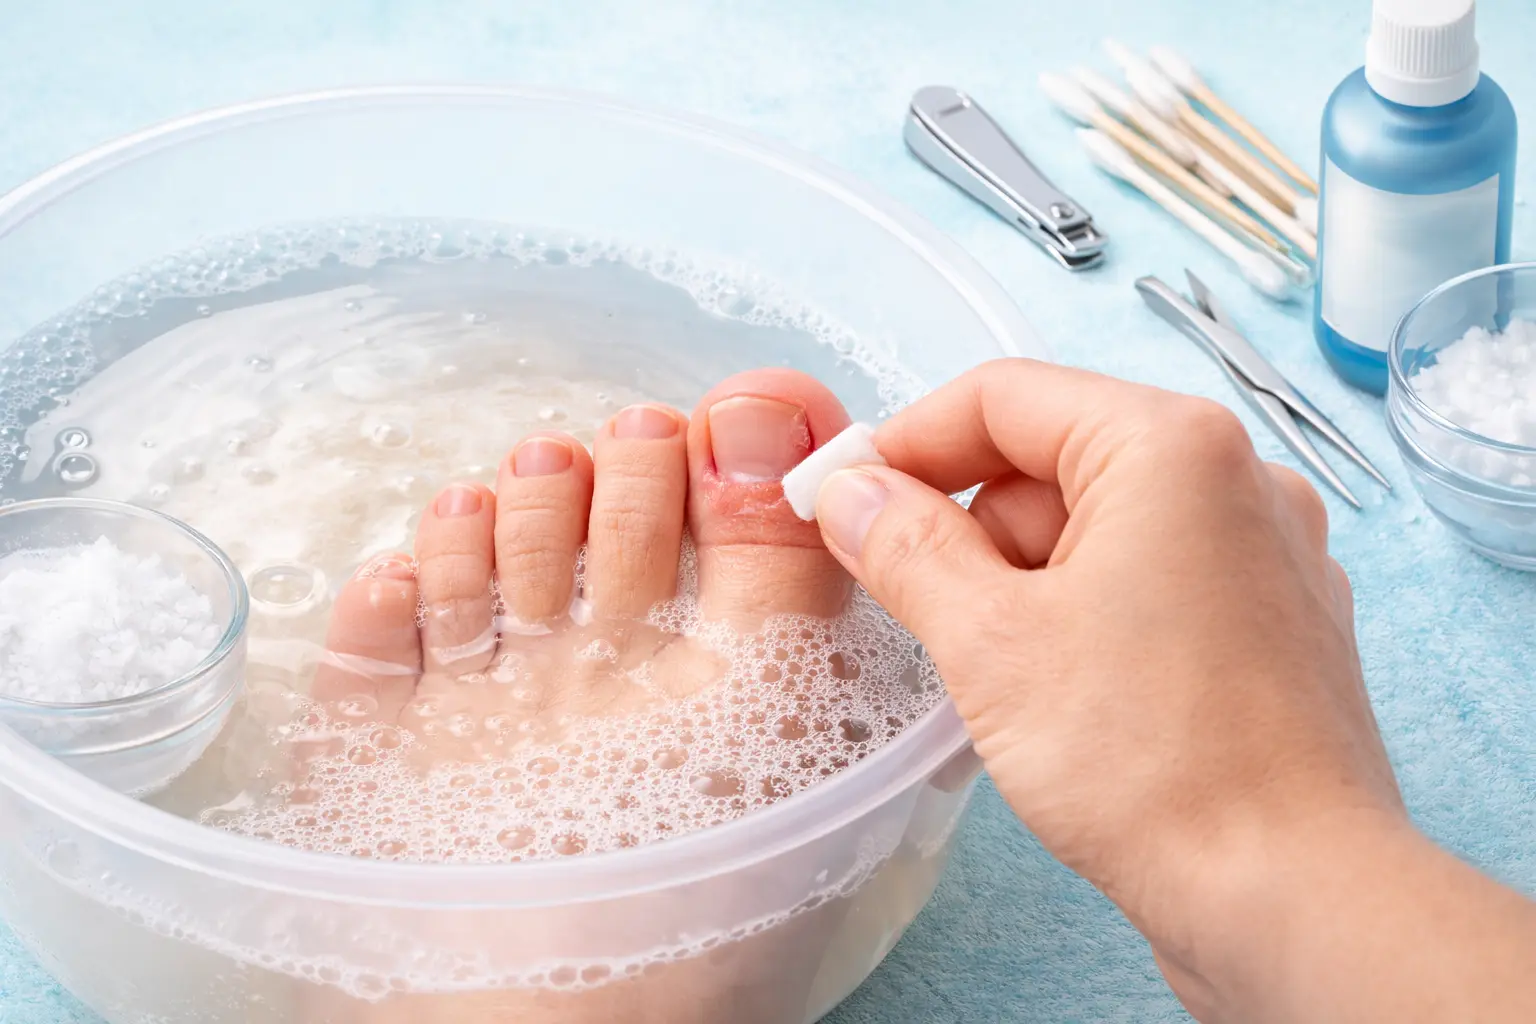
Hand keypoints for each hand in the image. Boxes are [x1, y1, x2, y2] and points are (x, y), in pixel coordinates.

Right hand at [811, 358, 1407, 1015]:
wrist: (1293, 897)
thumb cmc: (1153, 764)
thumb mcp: (990, 640)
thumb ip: (904, 545)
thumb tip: (848, 492)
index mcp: (1171, 447)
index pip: (1003, 396)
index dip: (906, 441)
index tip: (841, 496)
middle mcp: (1236, 479)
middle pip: (1051, 458)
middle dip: (968, 526)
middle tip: (915, 605)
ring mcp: (1265, 552)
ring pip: (1099, 526)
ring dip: (1024, 581)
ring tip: (999, 672)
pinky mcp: (1271, 623)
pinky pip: (1151, 580)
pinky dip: (1085, 613)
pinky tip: (1061, 691)